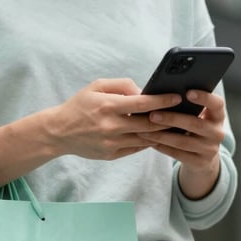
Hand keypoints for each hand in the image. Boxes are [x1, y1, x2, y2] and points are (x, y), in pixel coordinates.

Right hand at [43, 78, 180, 160]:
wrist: (58, 132)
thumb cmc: (79, 106)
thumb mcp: (96, 86)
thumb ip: (121, 85)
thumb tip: (143, 91)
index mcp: (108, 106)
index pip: (142, 103)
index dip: (163, 100)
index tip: (177, 97)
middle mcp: (111, 126)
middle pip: (148, 124)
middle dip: (167, 118)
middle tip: (181, 113)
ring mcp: (111, 143)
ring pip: (144, 138)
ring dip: (160, 132)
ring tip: (173, 125)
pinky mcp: (110, 155)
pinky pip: (136, 148)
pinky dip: (147, 141)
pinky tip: (155, 135)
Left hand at [136, 90, 225, 197]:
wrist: (203, 159)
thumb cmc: (193, 129)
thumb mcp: (198, 117)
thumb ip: (187, 107)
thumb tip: (161, 95)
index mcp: (218, 116)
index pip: (217, 104)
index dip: (204, 98)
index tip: (188, 92)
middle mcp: (217, 132)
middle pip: (195, 124)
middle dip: (172, 119)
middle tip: (152, 115)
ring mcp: (210, 149)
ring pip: (183, 142)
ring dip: (162, 135)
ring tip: (144, 130)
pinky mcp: (199, 163)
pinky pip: (178, 154)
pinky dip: (162, 147)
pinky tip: (150, 141)